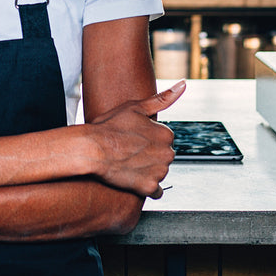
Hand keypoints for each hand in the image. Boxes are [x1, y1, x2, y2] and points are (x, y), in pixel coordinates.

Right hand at [86, 81, 184, 197]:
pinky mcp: (149, 188)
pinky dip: (147, 188)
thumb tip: (184, 83)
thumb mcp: (135, 107)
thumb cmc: (109, 127)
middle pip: (163, 156)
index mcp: (166, 133)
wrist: (91, 150)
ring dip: (148, 170)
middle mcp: (168, 153)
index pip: (163, 139)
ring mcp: (160, 172)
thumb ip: (163, 98)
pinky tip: (133, 179)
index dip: (146, 139)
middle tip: (128, 151)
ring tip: (128, 164)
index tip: (132, 139)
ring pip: (159, 172)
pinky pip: (156, 192)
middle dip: (149, 155)